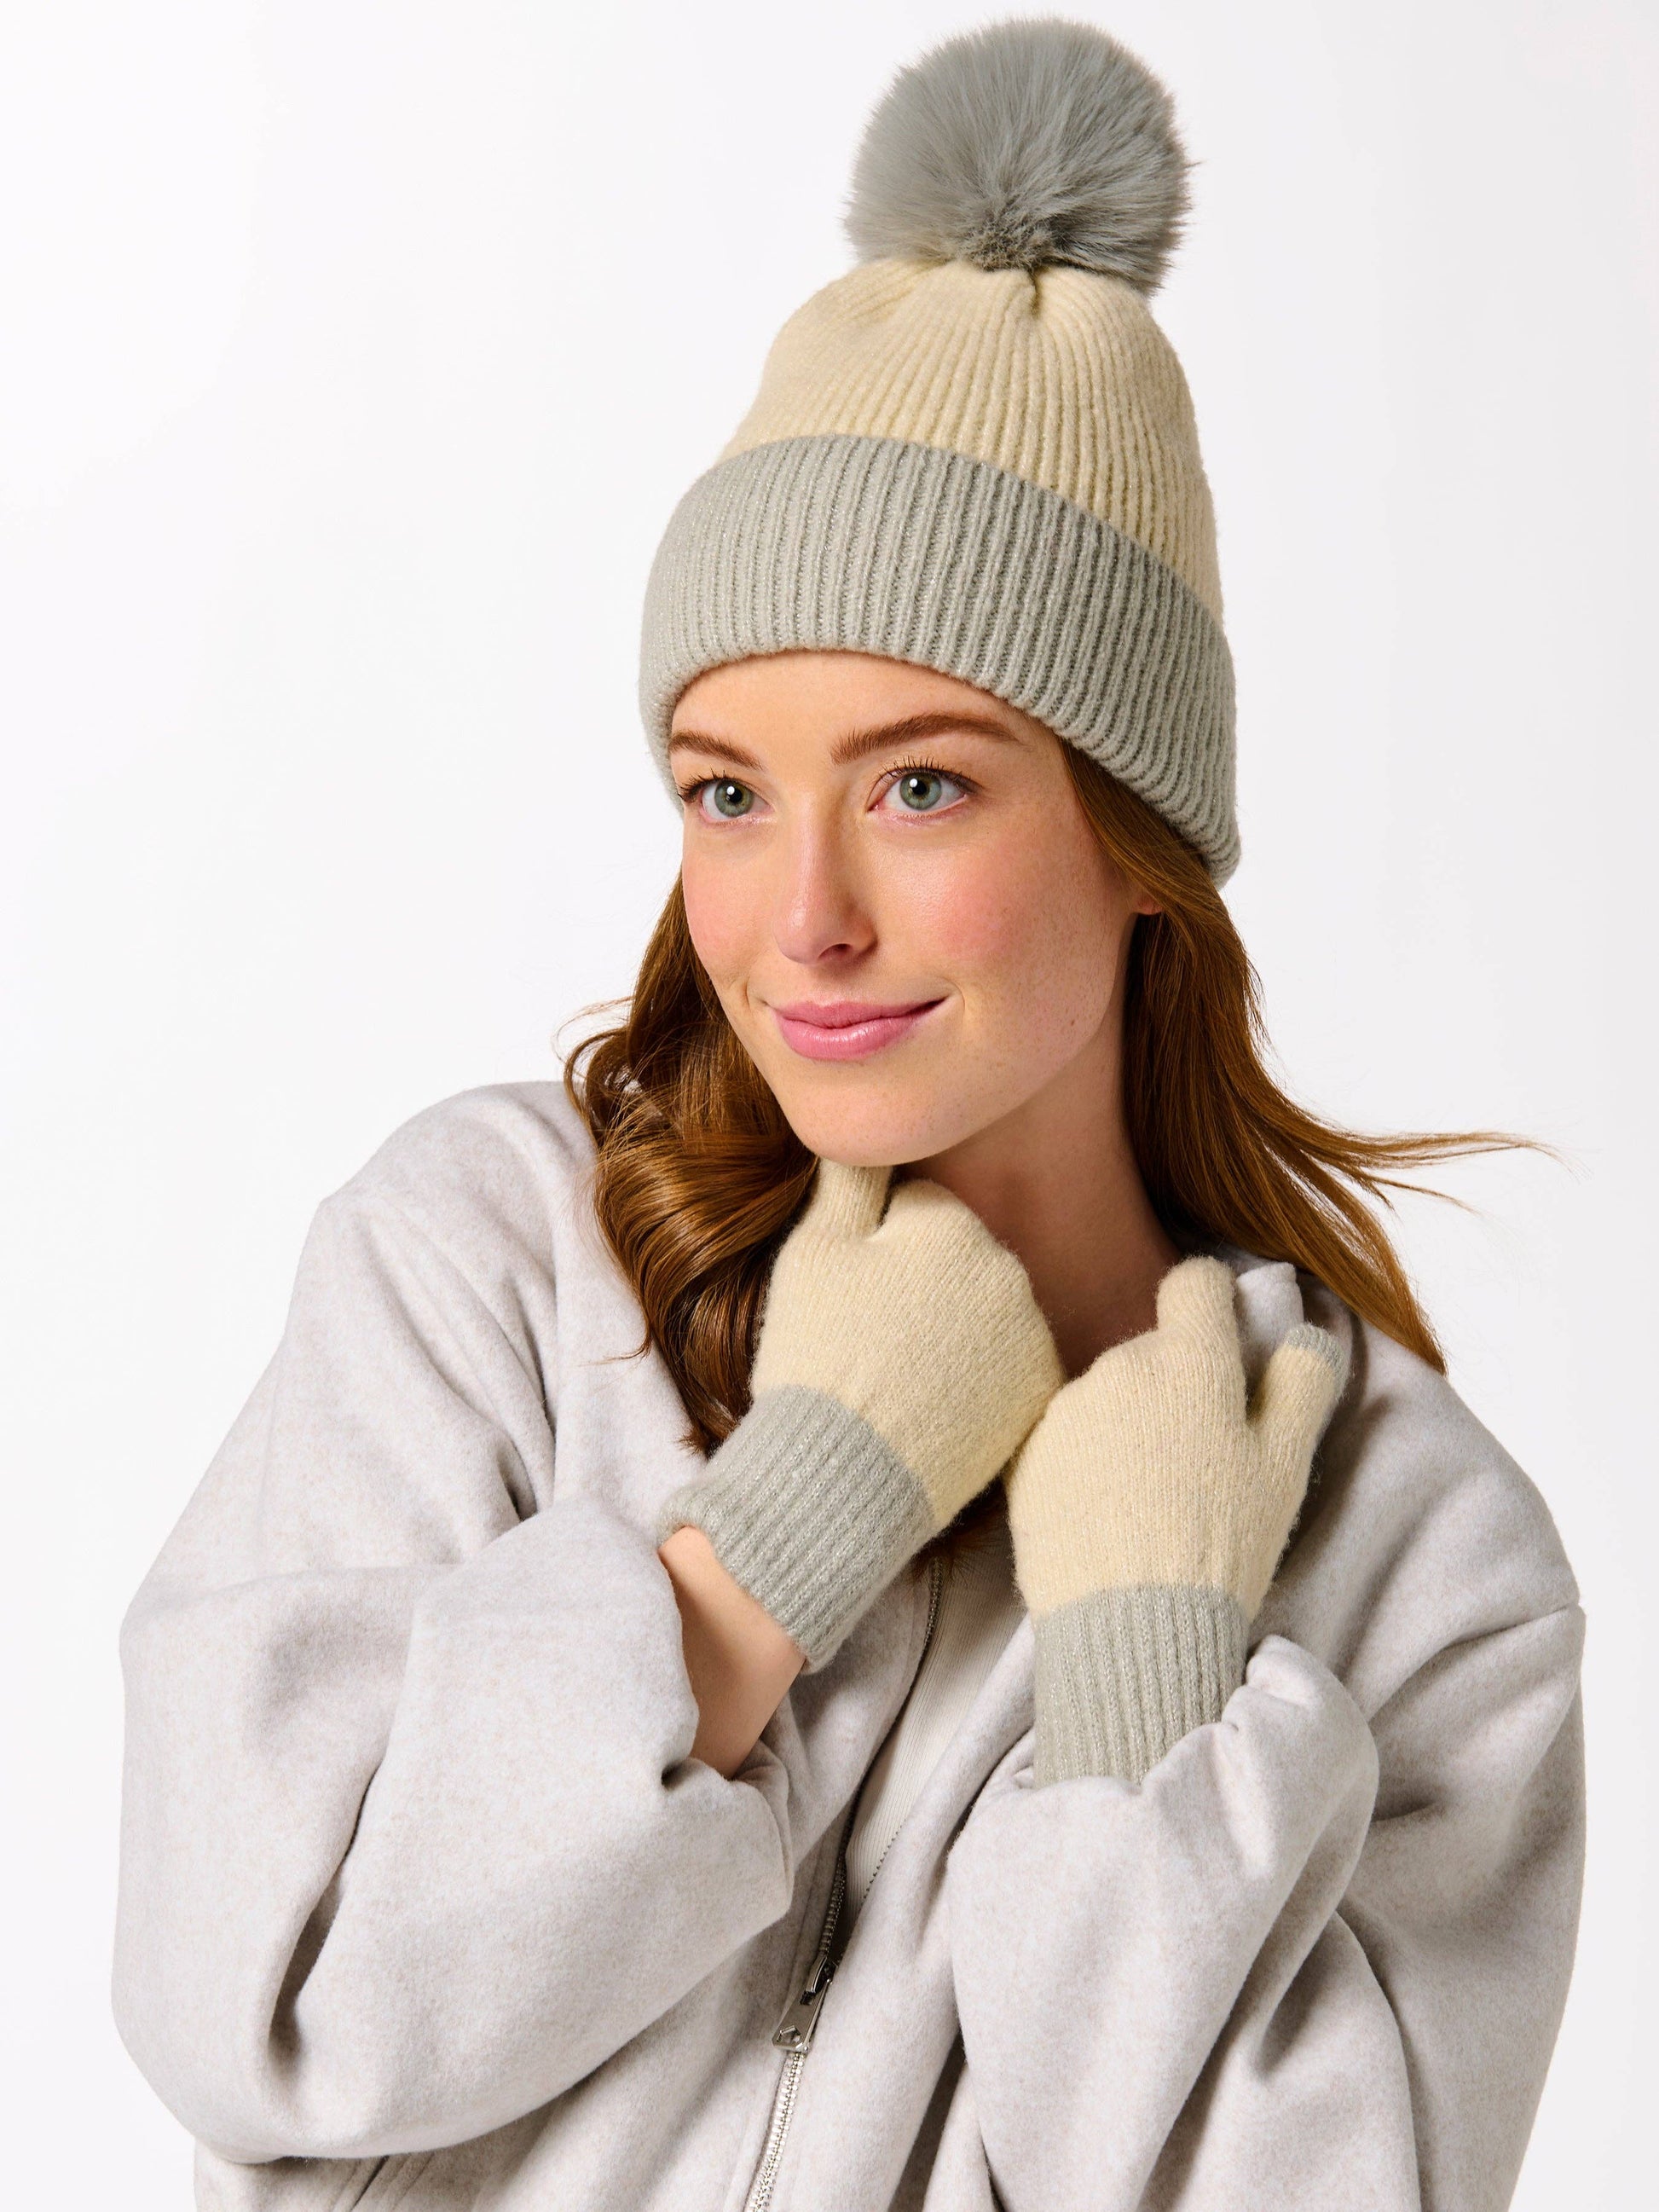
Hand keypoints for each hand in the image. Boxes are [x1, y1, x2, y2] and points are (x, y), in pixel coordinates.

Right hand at [659, 1161, 1061, 1668]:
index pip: (921, 1212)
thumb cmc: (817, 1355)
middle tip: (878, 1343)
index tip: (856, 1300)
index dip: (878, 1254)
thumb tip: (864, 1126)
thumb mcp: (814, 1251)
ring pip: (988, 1310)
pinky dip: (986, 1378)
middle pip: (962, 1258)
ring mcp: (1033, 1335)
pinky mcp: (1042, 1393)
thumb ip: (849, 1177)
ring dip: (958, 1331)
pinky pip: (1013, 1364)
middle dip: (926, 1287)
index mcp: (953, 1224)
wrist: (843, 1471)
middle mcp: (1009, 1270)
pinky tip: (942, 1404)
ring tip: (907, 1379)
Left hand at [1006, 1254, 1345, 1781]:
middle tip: (1196, 1456)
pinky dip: (1086, 1458)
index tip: (1222, 1336)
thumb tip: (1305, 1331)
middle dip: (1177, 1383)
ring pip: (1108, 1393)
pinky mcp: (1026, 1454)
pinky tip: (1106, 1510)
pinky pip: (1065, 1435)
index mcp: (1188, 1362)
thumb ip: (1300, 1385)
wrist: (1131, 1628)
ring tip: (1149, 1496)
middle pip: (1153, 1348)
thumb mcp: (1285, 1468)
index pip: (1194, 1285)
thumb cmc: (1222, 1546)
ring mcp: (1064, 1410)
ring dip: (1130, 1421)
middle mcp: (1118, 1367)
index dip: (1214, 1302)